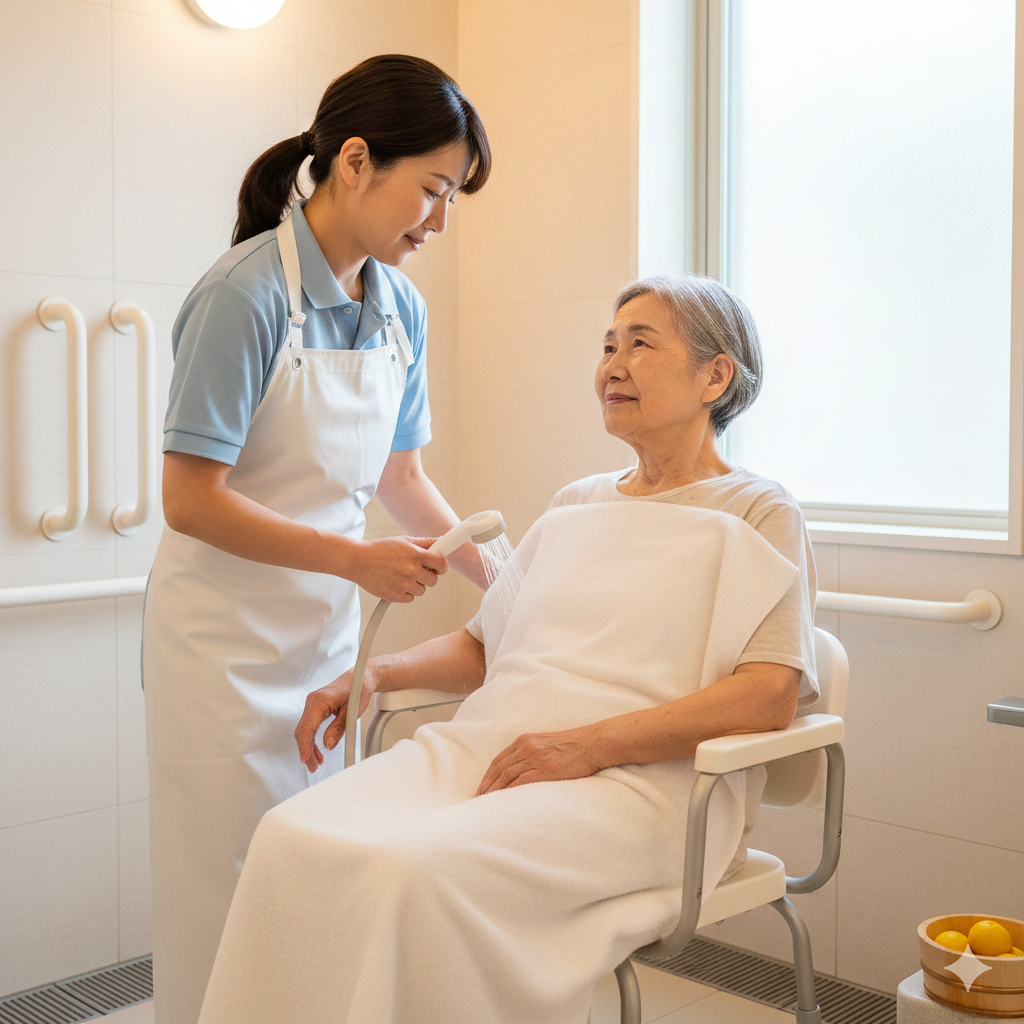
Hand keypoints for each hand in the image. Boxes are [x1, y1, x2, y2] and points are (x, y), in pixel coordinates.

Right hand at [294, 664, 376, 772]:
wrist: (361, 676)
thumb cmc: (358, 689)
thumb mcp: (352, 711)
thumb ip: (338, 728)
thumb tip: (327, 746)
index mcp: (319, 701)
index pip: (306, 728)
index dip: (305, 746)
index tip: (306, 760)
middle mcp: (312, 701)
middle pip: (302, 731)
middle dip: (305, 751)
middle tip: (313, 767)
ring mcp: (312, 703)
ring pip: (304, 729)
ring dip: (308, 747)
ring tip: (316, 763)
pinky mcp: (315, 707)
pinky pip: (309, 725)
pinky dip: (312, 739)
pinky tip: (319, 750)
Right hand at [346, 536, 447, 602]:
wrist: (357, 561)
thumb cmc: (379, 549)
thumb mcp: (403, 541)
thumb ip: (425, 543)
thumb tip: (442, 541)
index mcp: (415, 554)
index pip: (441, 563)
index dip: (441, 565)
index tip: (438, 566)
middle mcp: (411, 570)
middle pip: (433, 580)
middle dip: (427, 575)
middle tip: (415, 569)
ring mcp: (403, 584)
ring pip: (422, 590)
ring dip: (415, 584)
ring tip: (401, 575)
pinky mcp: (395, 596)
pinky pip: (410, 598)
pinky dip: (404, 592)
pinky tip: (394, 582)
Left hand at [476, 727, 603, 794]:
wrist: (593, 743)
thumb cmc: (576, 745)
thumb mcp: (549, 743)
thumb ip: (535, 752)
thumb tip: (527, 769)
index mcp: (526, 740)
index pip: (499, 759)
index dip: (488, 774)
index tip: (482, 787)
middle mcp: (526, 747)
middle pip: (498, 768)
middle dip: (486, 784)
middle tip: (477, 799)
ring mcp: (534, 758)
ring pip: (505, 776)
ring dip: (493, 791)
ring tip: (485, 804)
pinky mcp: (544, 769)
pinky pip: (519, 783)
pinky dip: (507, 793)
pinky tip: (502, 802)